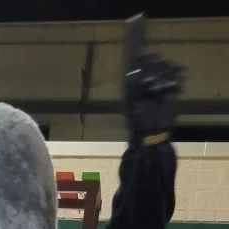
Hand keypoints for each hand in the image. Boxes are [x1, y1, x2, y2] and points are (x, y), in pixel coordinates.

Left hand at [124, 15, 182, 145]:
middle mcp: (144, 76)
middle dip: (151, 70)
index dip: (135, 35)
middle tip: (149, 87)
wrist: (153, 133)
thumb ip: (133, 83)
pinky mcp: (172, 83)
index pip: (133, 52)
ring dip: (161, 79)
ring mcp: (159, 79)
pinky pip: (176, 74)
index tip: (137, 17)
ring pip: (164, 65)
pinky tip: (167, 94)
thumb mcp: (131, 101)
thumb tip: (136, 68)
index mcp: (130, 79)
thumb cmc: (138, 120)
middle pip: (151, 58)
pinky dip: (173, 83)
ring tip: (156, 94)